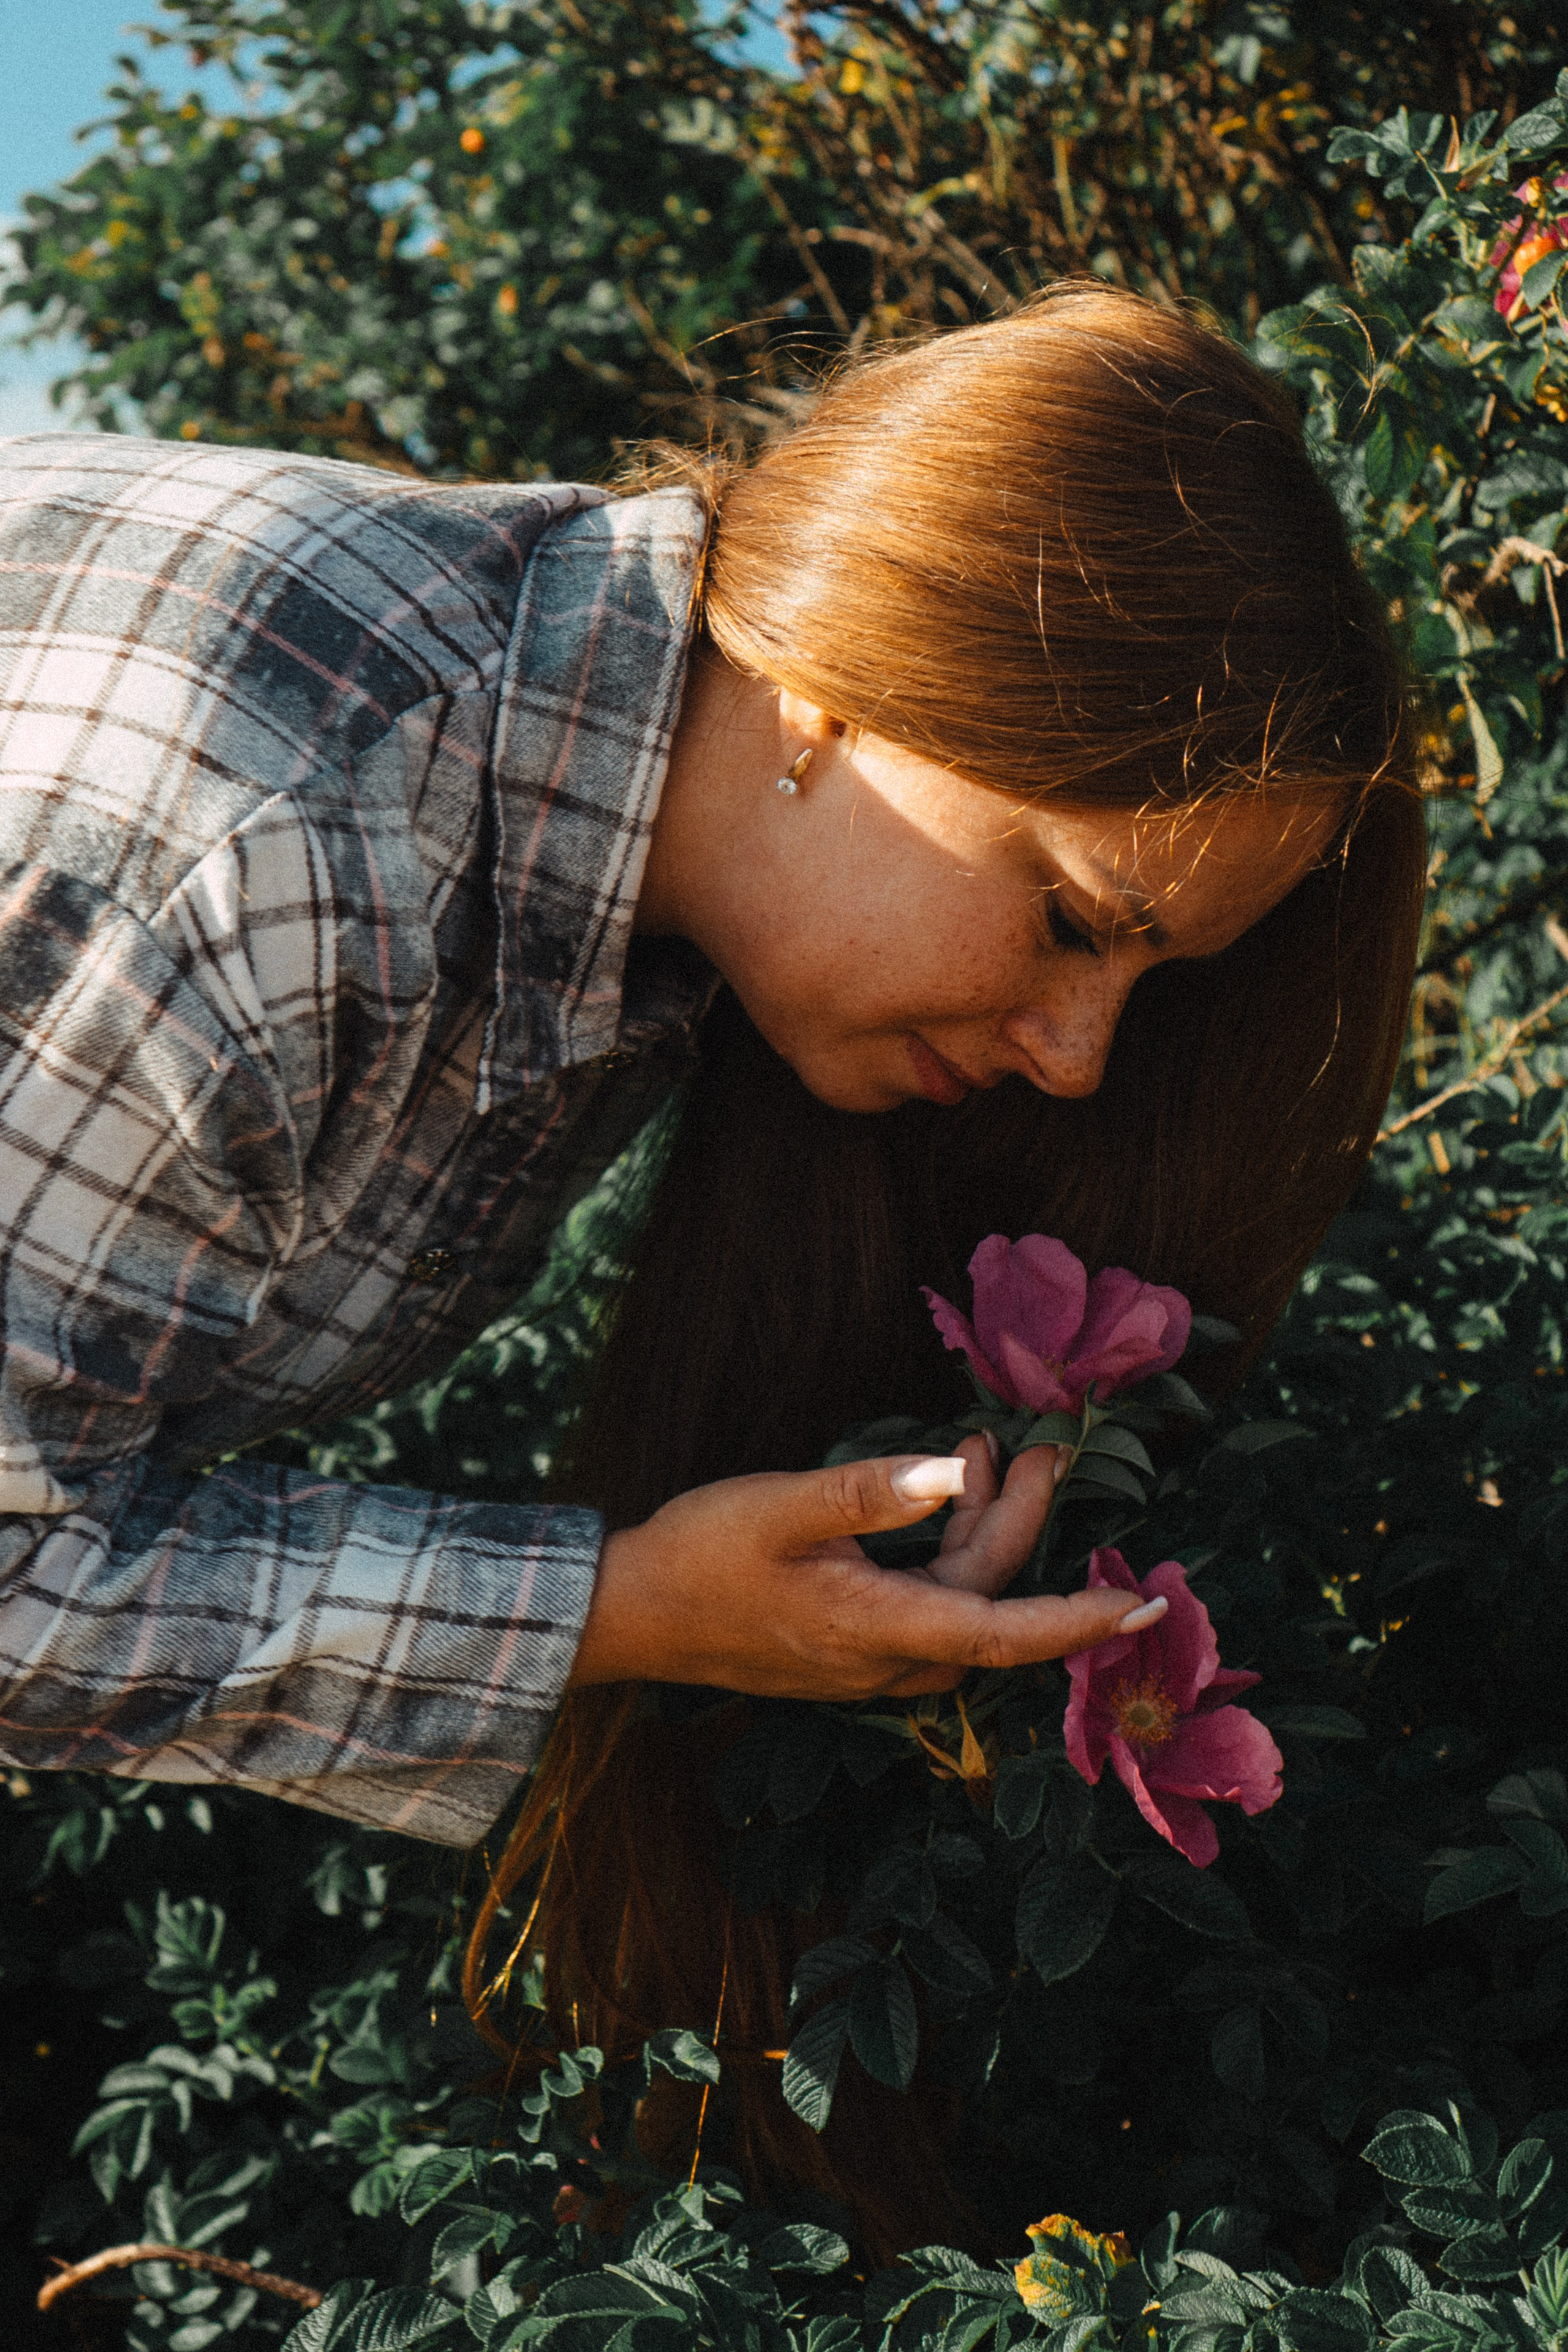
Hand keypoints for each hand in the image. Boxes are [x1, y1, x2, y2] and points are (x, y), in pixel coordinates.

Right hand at [567, 1434, 1167, 1700]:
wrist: (631, 1615)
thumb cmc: (698, 1556)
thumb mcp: (778, 1507)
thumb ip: (867, 1492)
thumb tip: (947, 1475)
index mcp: (874, 1628)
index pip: (1002, 1631)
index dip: (1079, 1621)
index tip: (1146, 1608)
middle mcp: (883, 1658)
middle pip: (987, 1600)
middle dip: (1021, 1524)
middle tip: (1039, 1451)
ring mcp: (867, 1660)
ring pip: (960, 1603)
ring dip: (983, 1532)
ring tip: (987, 1453)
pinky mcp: (851, 1648)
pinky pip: (928, 1606)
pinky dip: (946, 1550)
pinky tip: (937, 1495)